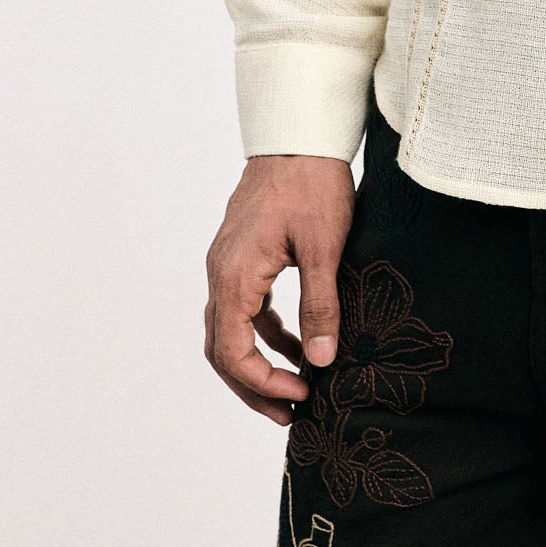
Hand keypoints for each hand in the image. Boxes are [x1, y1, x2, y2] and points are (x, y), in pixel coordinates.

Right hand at [204, 154, 355, 423]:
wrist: (300, 133)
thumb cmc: (312, 183)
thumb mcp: (323, 247)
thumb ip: (320, 305)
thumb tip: (320, 360)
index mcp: (234, 275)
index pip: (232, 351)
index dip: (263, 383)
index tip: (301, 397)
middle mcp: (221, 272)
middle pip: (222, 349)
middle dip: (254, 385)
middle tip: (291, 413)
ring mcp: (229, 262)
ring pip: (230, 330)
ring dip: (259, 362)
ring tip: (297, 387)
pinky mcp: (244, 254)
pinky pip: (245, 306)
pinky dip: (266, 331)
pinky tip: (299, 341)